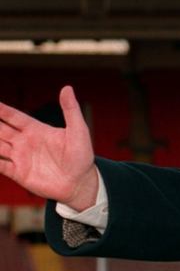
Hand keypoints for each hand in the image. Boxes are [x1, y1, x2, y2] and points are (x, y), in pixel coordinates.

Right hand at [0, 86, 98, 210]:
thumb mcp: (78, 130)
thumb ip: (71, 110)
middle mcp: (24, 142)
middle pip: (0, 129)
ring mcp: (20, 158)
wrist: (80, 183)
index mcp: (36, 130)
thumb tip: (67, 88)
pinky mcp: (18, 173)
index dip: (1, 109)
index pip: (13, 116)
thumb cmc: (82, 155)